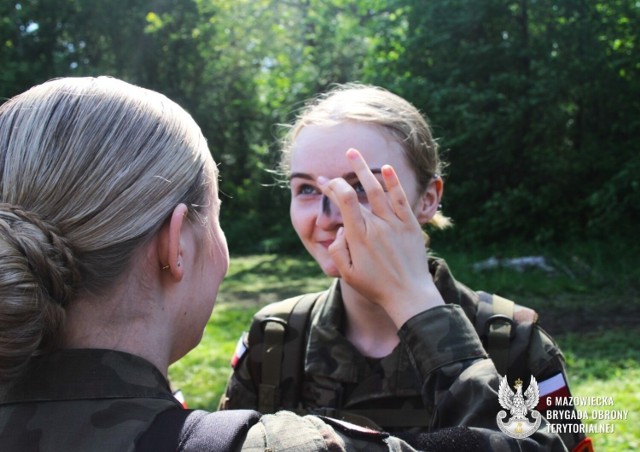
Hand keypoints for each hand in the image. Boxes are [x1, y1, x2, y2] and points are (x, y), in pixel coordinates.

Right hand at [317, 148, 444, 326]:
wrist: (409, 295)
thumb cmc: (376, 286)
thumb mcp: (347, 274)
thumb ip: (337, 250)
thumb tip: (338, 229)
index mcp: (359, 236)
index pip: (343, 201)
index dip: (332, 186)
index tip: (324, 181)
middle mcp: (376, 225)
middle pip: (357, 192)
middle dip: (343, 177)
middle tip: (336, 165)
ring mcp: (395, 223)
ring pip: (377, 189)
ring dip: (364, 169)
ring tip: (354, 153)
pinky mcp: (410, 225)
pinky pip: (401, 198)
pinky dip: (393, 182)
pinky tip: (385, 167)